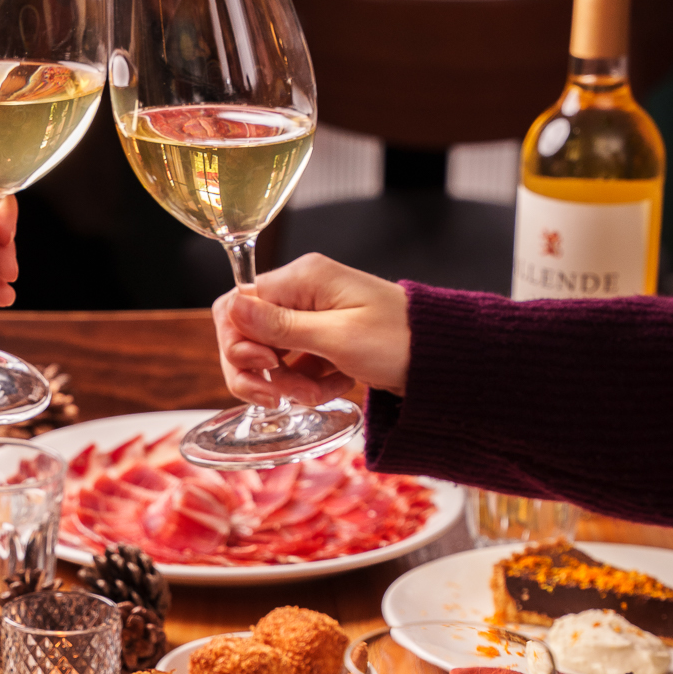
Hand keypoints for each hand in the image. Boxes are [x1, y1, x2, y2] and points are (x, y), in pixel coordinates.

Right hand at [212, 254, 409, 406]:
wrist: (440, 357)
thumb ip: (280, 326)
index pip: (236, 304)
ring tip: (321, 392)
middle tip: (284, 395)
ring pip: (268, 356)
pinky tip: (336, 385)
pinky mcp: (320, 340)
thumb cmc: (399, 340)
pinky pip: (293, 366)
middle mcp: (300, 293)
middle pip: (246, 333)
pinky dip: (308, 384)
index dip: (238, 342)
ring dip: (288, 383)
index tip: (263, 368)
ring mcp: (309, 317)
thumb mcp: (337, 337)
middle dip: (261, 372)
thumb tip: (232, 307)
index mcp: (302, 278)